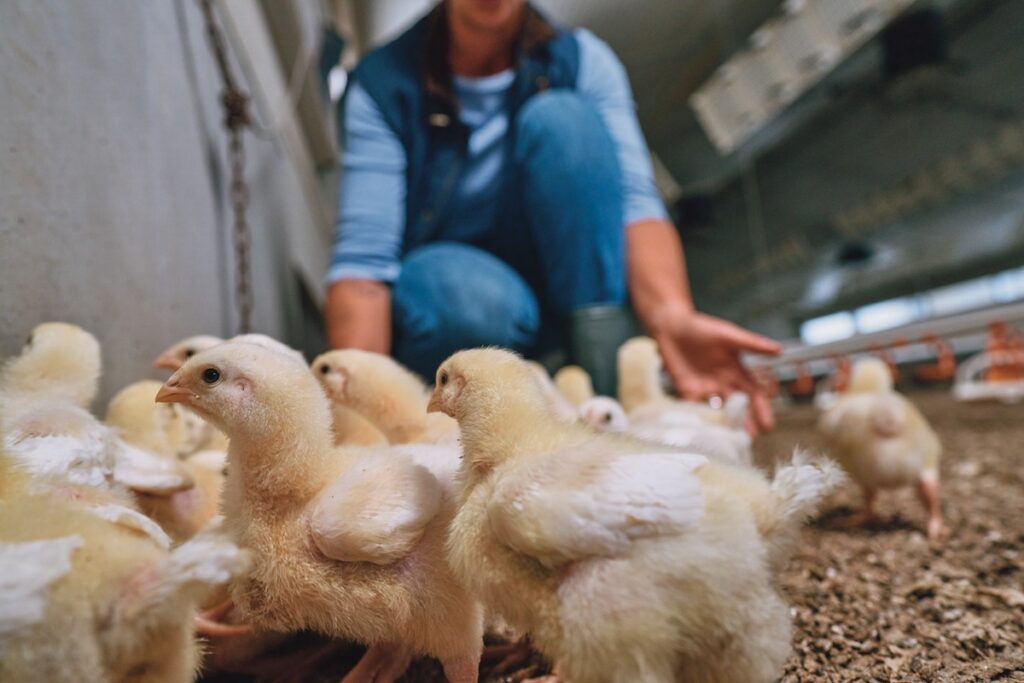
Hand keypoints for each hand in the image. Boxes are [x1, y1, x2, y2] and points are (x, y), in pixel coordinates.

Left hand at [648, 306, 781, 433]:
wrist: (673, 325)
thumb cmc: (703, 328)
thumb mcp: (730, 335)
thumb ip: (752, 344)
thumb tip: (779, 349)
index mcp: (737, 372)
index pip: (754, 395)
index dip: (761, 410)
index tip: (768, 426)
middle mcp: (723, 384)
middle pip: (737, 408)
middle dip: (744, 424)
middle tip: (749, 442)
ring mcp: (704, 388)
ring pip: (718, 411)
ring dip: (723, 426)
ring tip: (728, 442)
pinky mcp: (685, 389)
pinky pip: (693, 407)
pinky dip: (697, 418)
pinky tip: (700, 430)